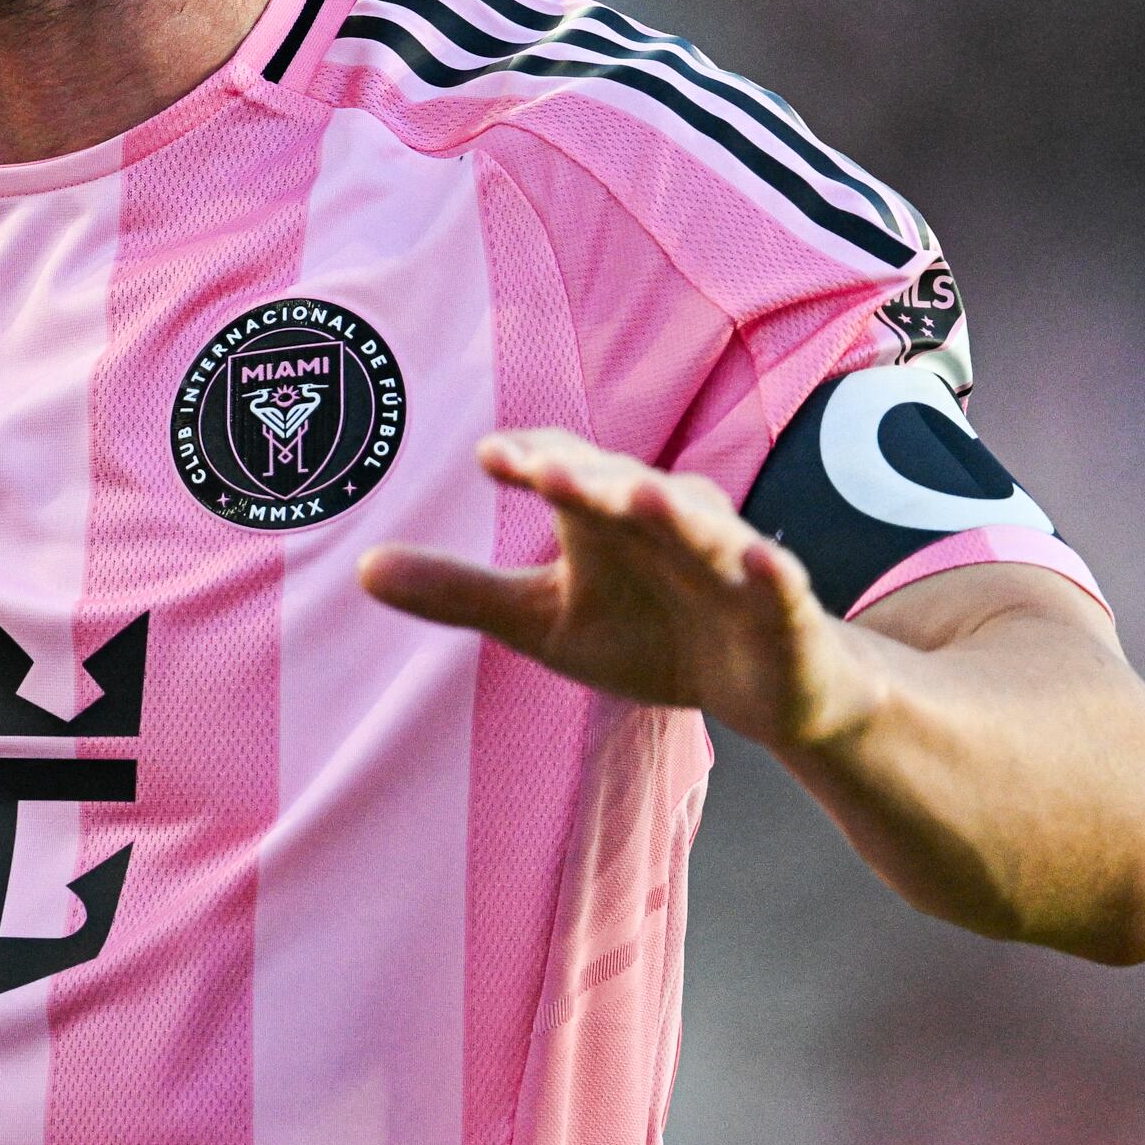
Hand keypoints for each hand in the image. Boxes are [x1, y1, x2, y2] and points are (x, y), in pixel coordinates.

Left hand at [359, 428, 885, 753]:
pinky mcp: (785, 607)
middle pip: (625, 488)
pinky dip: (770, 570)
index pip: (566, 472)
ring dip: (669, 508)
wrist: (766, 686)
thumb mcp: (544, 621)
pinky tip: (762, 560)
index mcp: (606, 516)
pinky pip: (781, 583)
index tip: (489, 458)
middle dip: (587, 477)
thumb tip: (359, 568)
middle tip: (544, 469)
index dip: (532, 462)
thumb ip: (461, 592)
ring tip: (635, 492)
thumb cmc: (648, 633)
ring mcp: (730, 559)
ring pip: (700, 524)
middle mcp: (668, 519)